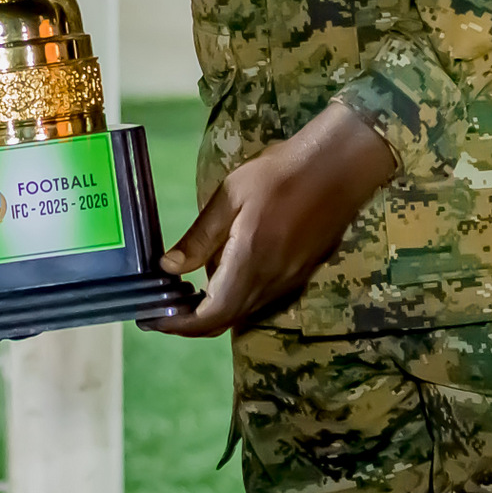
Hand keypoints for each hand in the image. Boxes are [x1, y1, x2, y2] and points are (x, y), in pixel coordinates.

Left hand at [148, 103, 396, 336]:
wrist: (338, 167)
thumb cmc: (279, 174)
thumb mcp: (230, 196)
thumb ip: (200, 237)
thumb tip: (168, 268)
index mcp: (250, 264)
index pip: (212, 315)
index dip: (180, 324)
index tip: (153, 319)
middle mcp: (271, 282)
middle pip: (227, 320)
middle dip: (191, 323)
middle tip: (160, 309)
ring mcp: (288, 281)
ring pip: (244, 311)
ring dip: (213, 311)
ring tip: (181, 294)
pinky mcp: (299, 273)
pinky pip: (260, 298)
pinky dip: (234, 298)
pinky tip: (217, 277)